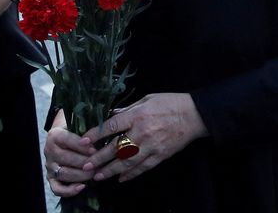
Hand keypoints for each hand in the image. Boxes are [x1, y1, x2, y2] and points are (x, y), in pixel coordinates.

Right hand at [44, 111, 97, 197]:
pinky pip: (57, 188)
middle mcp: (49, 150)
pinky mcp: (50, 178)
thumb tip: (103, 132)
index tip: (95, 150)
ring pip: (64, 173)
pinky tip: (82, 187)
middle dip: (85, 162)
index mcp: (55, 135)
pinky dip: (69, 191)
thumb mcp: (81, 125)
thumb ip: (89, 129)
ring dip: (81, 175)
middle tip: (99, 164)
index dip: (82, 146)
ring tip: (94, 174)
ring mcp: (49, 165)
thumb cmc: (77, 131)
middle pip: (67, 158)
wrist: (63, 137)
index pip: (67, 140)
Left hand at [82, 93, 207, 182]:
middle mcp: (142, 132)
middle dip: (99, 158)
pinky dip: (131, 174)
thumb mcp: (146, 99)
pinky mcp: (161, 155)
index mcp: (138, 115)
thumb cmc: (169, 103)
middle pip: (116, 148)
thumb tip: (111, 115)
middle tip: (86, 166)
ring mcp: (152, 145)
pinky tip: (121, 178)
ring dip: (111, 171)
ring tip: (98, 177)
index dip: (96, 134)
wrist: (194, 115)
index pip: (111, 126)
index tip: (83, 141)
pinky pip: (143, 167)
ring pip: (127, 162)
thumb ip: (128, 109)